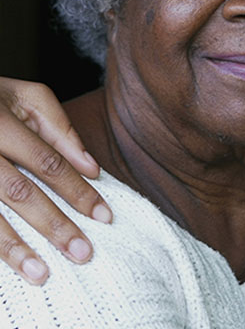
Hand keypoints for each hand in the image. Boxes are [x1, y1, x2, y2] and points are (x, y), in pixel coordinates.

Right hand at [0, 78, 112, 283]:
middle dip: (54, 224)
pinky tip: (8, 268)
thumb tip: (93, 170)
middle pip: (20, 192)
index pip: (49, 163)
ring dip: (14, 249)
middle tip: (83, 253)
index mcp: (1, 121)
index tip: (104, 216)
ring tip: (42, 274)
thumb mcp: (28, 99)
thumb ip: (61, 131)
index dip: (78, 190)